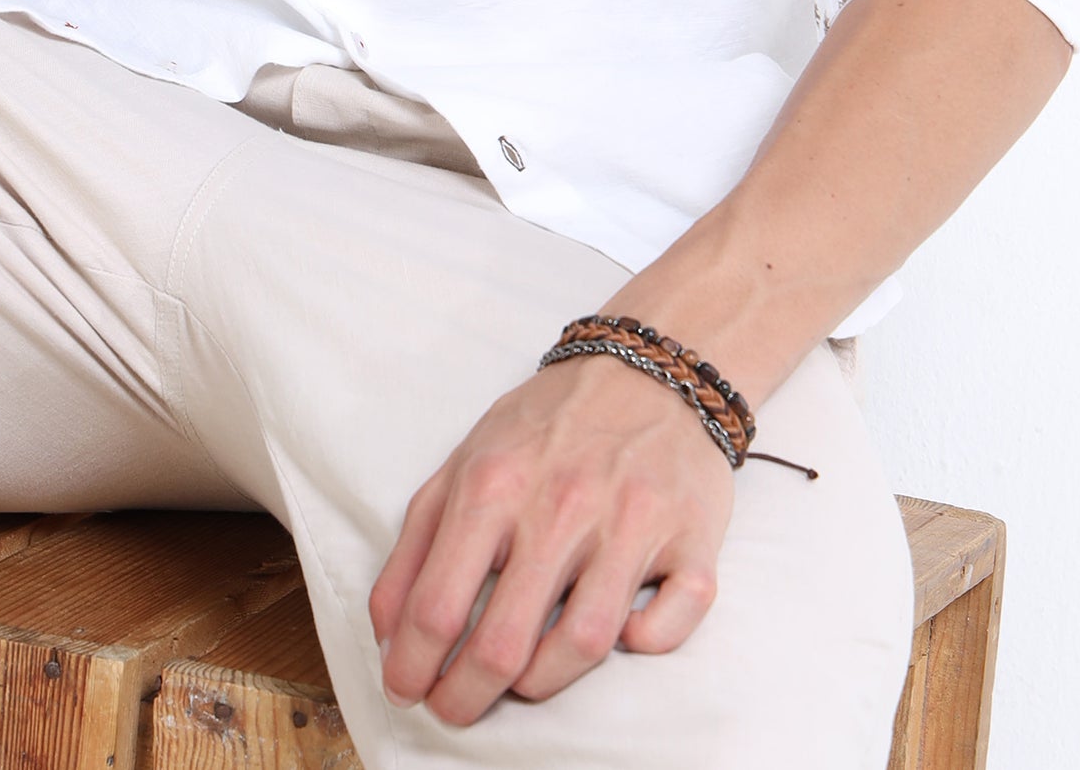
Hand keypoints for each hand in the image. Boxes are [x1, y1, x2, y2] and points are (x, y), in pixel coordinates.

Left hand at [368, 353, 731, 726]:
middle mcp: (562, 504)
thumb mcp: (465, 462)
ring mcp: (630, 523)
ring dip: (542, 683)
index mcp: (494, 484)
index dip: (412, 669)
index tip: (408, 691)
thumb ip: (418, 543)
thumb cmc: (547, 426)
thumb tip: (387, 635)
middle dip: (467, 698)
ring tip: (522, 682)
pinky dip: (643, 643)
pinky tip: (620, 634)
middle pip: (503, 644)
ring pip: (582, 646)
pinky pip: (668, 623)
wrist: (650, 368)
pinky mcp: (692, 539)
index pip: (436, 608)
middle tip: (456, 710)